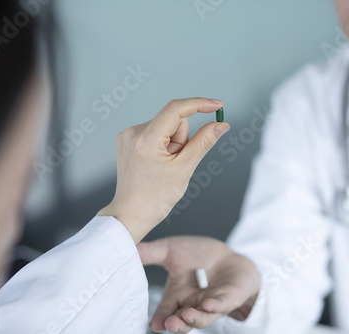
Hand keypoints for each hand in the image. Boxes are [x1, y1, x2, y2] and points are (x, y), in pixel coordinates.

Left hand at [97, 98, 229, 242]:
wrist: (131, 215)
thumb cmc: (156, 198)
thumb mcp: (184, 169)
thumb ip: (203, 142)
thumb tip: (221, 125)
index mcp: (146, 140)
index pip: (176, 109)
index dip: (199, 104)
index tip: (217, 105)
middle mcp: (133, 133)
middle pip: (173, 121)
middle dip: (181, 138)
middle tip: (175, 162)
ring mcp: (127, 136)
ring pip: (165, 127)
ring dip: (172, 143)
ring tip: (164, 166)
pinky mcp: (127, 140)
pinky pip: (155, 132)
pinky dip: (162, 144)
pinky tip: (156, 163)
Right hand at [138, 236, 260, 332]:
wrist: (229, 256)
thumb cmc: (199, 255)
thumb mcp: (171, 249)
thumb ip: (151, 252)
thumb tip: (129, 248)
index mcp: (176, 296)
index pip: (165, 312)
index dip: (159, 319)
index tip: (153, 324)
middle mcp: (192, 304)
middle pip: (182, 321)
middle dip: (175, 324)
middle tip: (169, 324)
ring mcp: (210, 304)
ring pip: (202, 318)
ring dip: (194, 319)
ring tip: (187, 316)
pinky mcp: (229, 299)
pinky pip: (222, 305)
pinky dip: (216, 306)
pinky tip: (208, 304)